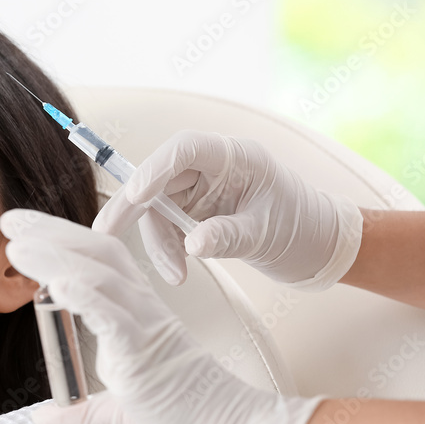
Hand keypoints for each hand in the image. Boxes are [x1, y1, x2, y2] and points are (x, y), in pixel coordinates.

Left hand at [0, 208, 324, 423]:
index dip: (59, 241)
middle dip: (50, 233)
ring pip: (100, 275)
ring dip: (56, 257)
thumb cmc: (190, 420)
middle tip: (10, 220)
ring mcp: (146, 325)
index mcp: (136, 314)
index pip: (96, 262)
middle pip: (95, 253)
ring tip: (18, 246)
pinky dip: (85, 295)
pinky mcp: (149, 350)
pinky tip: (58, 283)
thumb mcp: (118, 414)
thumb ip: (80, 411)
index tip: (21, 232)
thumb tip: (44, 417)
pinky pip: (114, 314)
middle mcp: (141, 309)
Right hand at [92, 130, 363, 289]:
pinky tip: (178, 268)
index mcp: (236, 157)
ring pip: (157, 206)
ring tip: (175, 274)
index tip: (135, 196)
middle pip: (158, 177)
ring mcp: (201, 188)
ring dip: (156, 240)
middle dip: (133, 207)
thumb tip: (192, 245)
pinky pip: (166, 224)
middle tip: (105, 233)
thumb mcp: (267, 234)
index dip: (154, 168)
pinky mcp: (196, 209)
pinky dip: (166, 246)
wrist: (318, 246)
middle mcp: (212, 167)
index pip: (184, 149)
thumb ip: (228, 236)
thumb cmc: (302, 229)